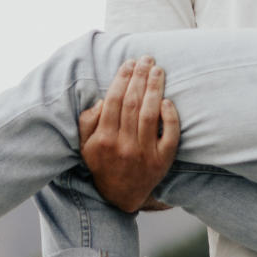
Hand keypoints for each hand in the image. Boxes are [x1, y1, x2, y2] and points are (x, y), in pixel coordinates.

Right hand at [78, 56, 180, 213]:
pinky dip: (171, 118)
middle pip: (133, 103)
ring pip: (151, 115)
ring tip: (158, 70)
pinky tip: (168, 101)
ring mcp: (145, 154)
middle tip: (147, 59)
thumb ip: (87, 121)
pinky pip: (170, 136)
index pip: (114, 100)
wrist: (120, 197)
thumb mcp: (85, 146)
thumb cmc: (102, 165)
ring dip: (155, 89)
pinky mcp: (162, 162)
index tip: (129, 63)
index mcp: (105, 138)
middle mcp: (124, 145)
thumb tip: (102, 100)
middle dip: (140, 77)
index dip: (122, 78)